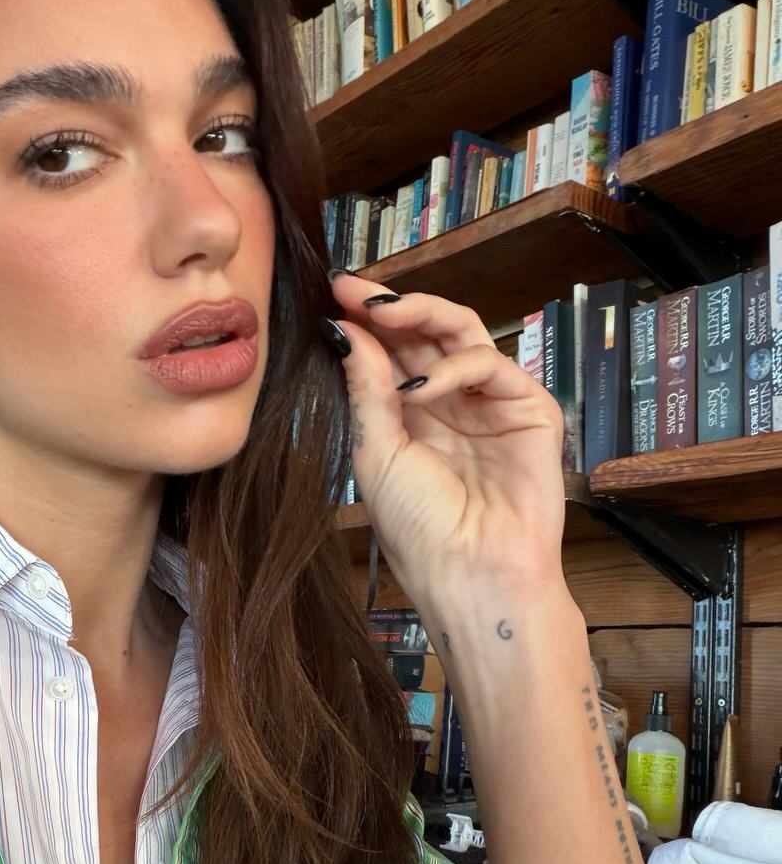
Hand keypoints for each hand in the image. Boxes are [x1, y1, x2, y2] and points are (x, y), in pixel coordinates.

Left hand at [326, 271, 567, 605]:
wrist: (471, 575)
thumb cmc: (418, 528)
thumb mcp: (376, 452)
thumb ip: (364, 389)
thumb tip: (343, 328)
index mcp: (408, 416)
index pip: (390, 351)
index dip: (366, 319)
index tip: (332, 289)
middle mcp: (449, 404)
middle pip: (425, 333)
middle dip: (389, 306)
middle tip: (353, 289)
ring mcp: (490, 404)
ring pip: (461, 335)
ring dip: (420, 317)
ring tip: (383, 316)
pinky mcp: (530, 409)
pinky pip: (492, 366)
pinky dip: (455, 367)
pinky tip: (424, 388)